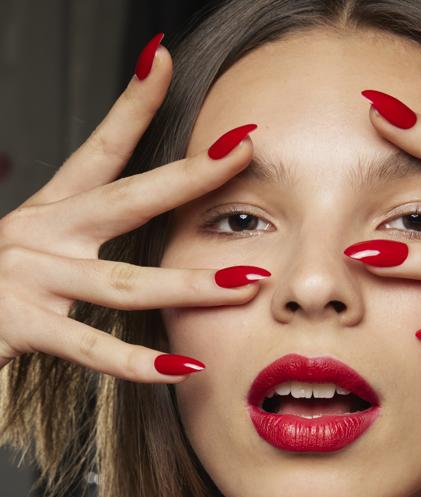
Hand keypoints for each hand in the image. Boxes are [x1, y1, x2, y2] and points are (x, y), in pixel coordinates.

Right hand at [0, 40, 266, 382]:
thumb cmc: (0, 292)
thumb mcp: (43, 255)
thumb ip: (90, 250)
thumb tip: (152, 261)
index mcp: (52, 212)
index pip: (99, 149)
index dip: (130, 104)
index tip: (161, 59)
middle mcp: (40, 233)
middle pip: (128, 198)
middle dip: (190, 175)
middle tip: (243, 148)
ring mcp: (28, 275)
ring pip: (126, 283)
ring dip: (192, 285)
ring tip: (250, 282)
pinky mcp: (17, 323)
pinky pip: (89, 346)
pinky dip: (137, 361)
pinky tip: (181, 368)